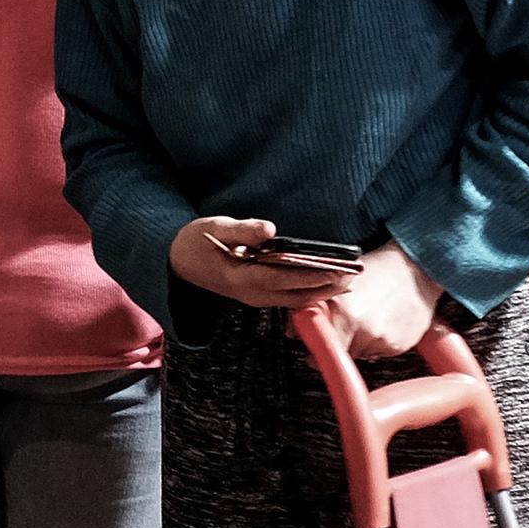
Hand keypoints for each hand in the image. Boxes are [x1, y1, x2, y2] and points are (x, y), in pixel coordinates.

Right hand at [168, 217, 353, 310]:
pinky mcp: (257, 295)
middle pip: (294, 294)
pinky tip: (323, 286)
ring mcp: (254, 297)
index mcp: (241, 277)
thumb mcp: (214, 228)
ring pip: (293, 299)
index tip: (335, 270)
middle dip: (324, 287)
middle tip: (352, 277)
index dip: (310, 275)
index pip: (283, 278)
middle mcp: (250, 293)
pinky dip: (308, 293)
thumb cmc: (195, 241)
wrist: (177, 261)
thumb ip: (242, 230)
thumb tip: (269, 230)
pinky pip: (287, 298)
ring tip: (345, 282)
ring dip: (320, 292)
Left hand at [303, 241, 443, 361]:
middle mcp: (363, 328)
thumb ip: (312, 305)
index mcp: (344, 311)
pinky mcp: (397, 346)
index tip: (314, 351)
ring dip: (358, 342)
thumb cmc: (379, 269)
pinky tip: (381, 322)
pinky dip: (376, 342)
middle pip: (338, 353)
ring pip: (358, 354)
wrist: (418, 268)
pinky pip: (378, 352)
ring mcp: (382, 339)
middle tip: (344, 326)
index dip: (314, 350)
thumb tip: (293, 329)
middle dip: (337, 344)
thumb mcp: (339, 280)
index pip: (319, 348)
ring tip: (367, 318)